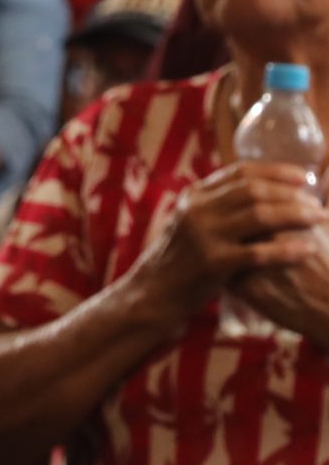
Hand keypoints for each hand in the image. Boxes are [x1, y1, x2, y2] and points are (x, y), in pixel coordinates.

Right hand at [130, 163, 327, 325]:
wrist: (153, 293)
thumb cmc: (181, 258)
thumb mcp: (192, 223)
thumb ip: (218, 206)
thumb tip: (259, 190)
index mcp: (194, 196)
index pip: (240, 172)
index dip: (276, 171)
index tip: (303, 177)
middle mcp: (197, 210)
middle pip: (254, 190)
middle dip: (292, 194)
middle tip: (317, 202)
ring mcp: (203, 235)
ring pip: (260, 215)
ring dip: (296, 215)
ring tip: (320, 219)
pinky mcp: (212, 263)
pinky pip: (258, 252)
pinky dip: (287, 249)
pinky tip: (308, 249)